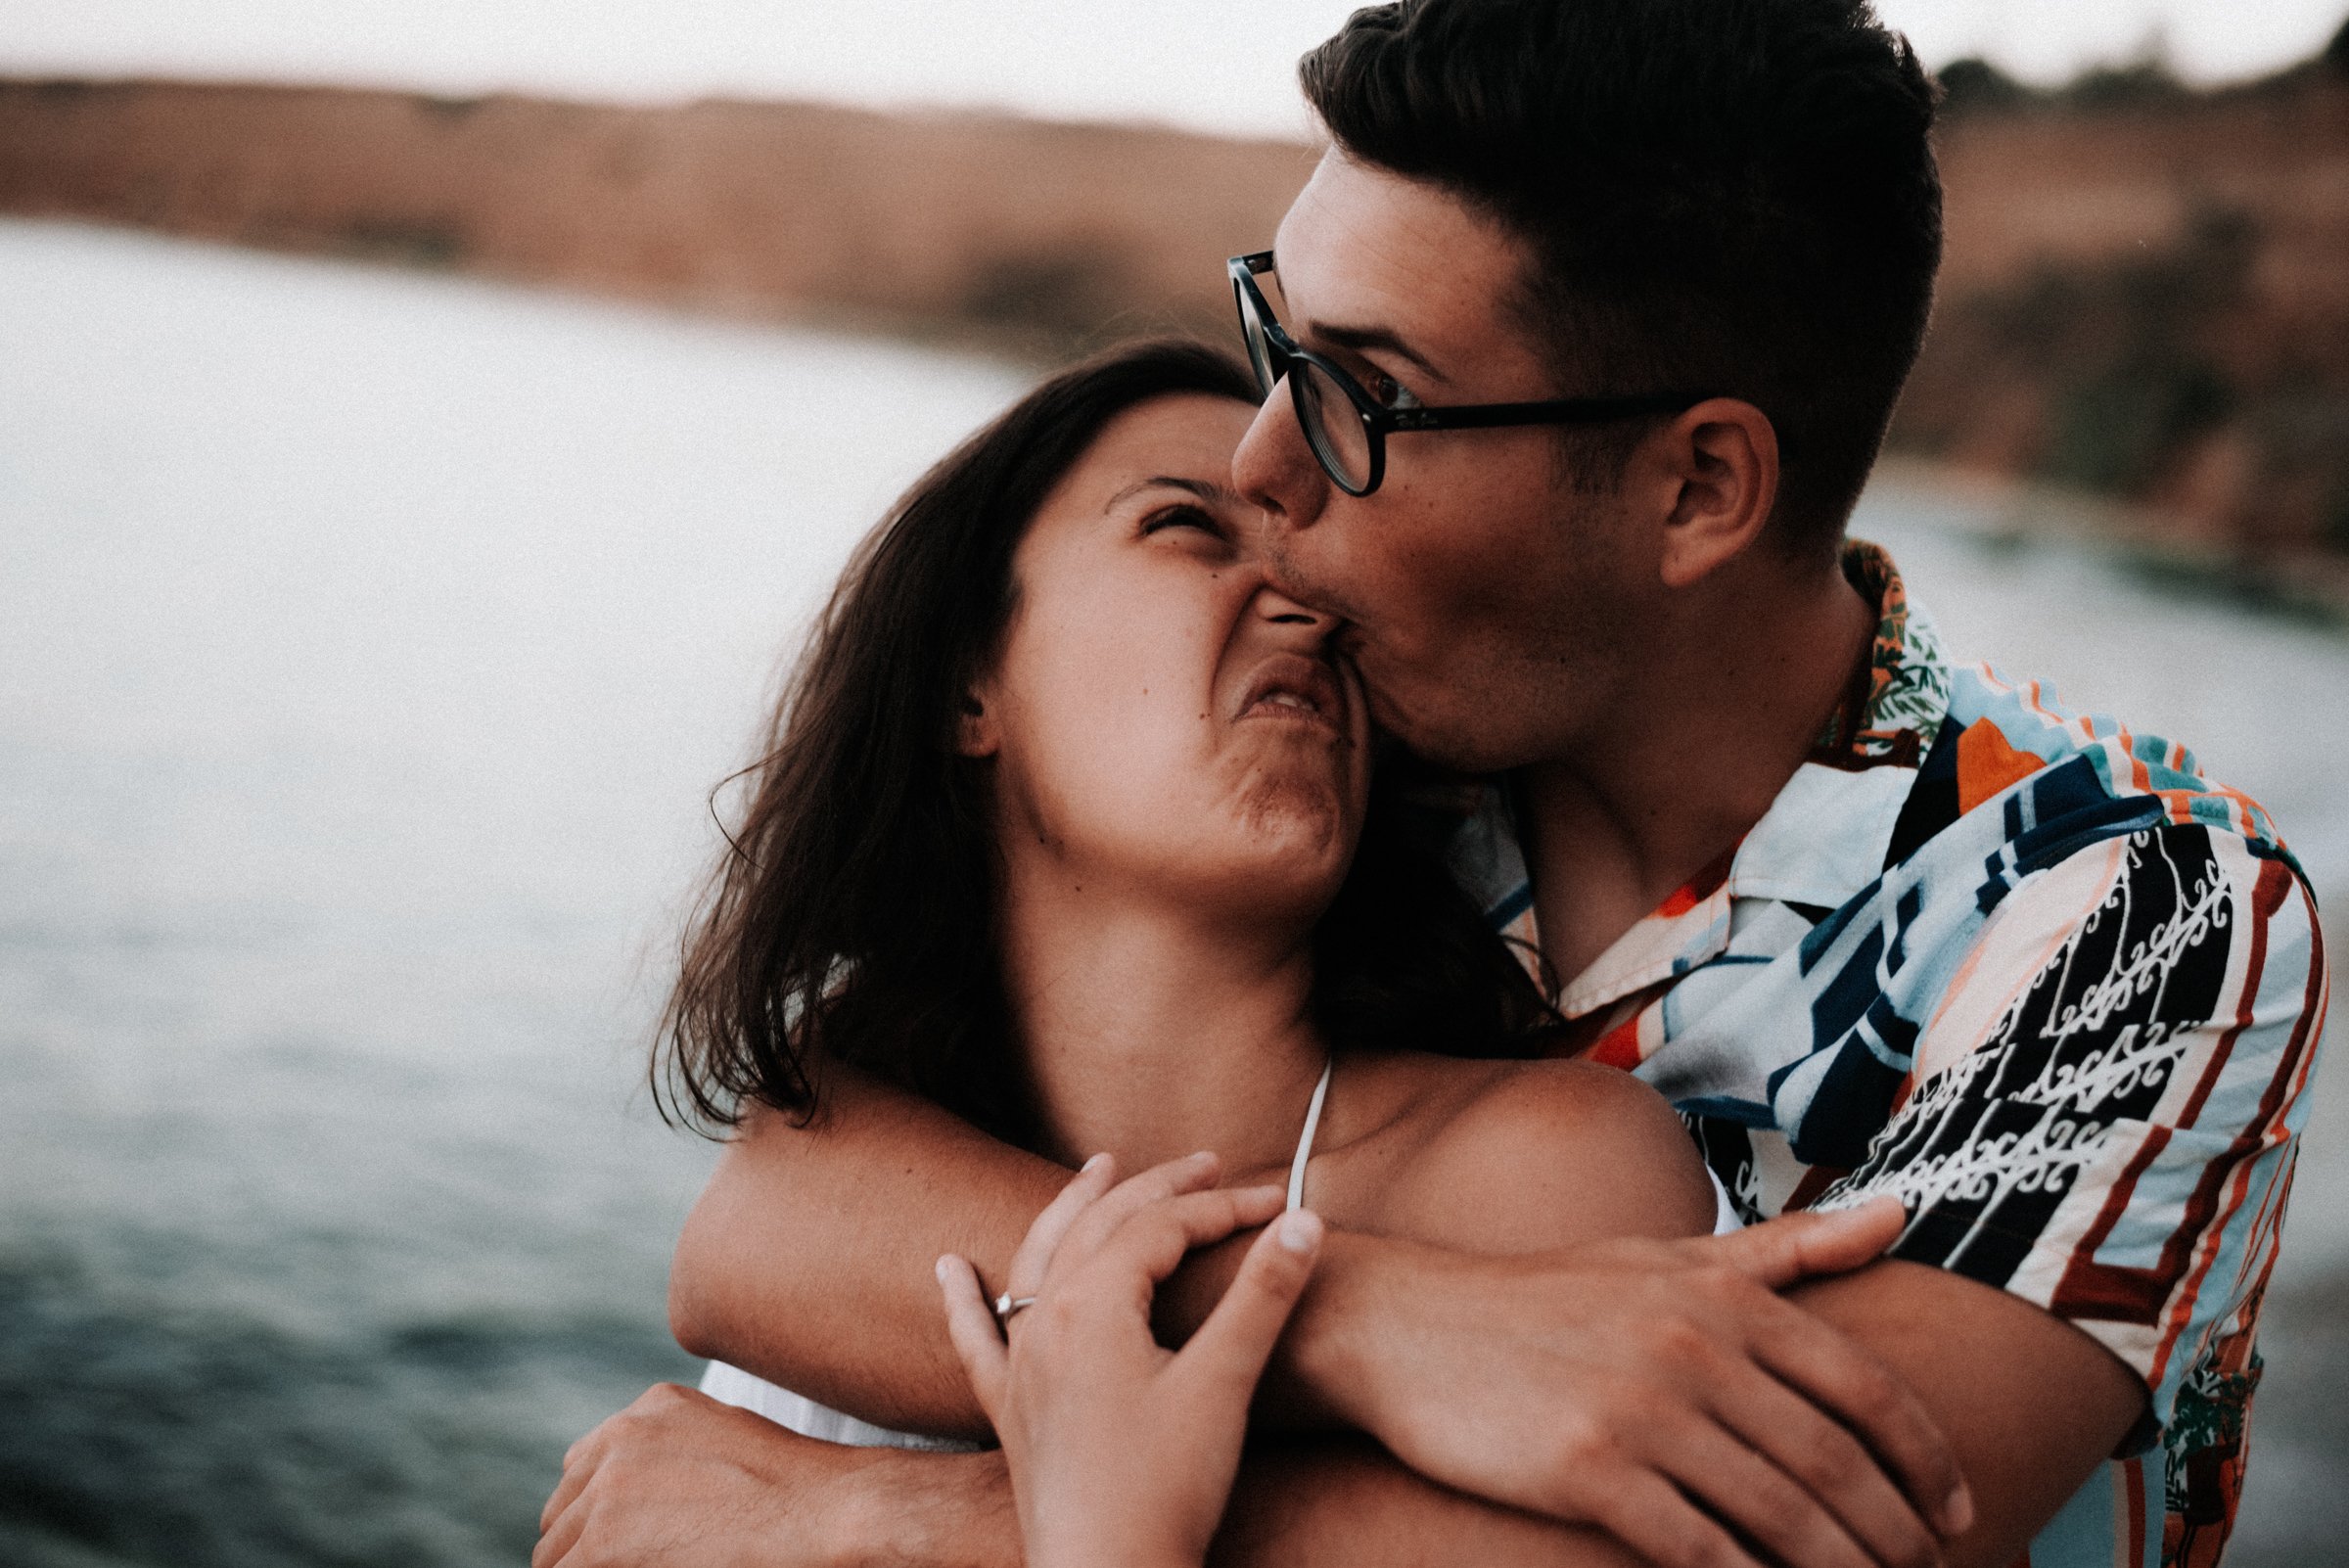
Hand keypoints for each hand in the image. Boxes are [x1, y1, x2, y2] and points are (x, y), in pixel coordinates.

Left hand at [535, 1382, 1015, 1567]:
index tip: (620, 1539)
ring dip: (586, 1566)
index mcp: (650, 1410)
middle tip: (627, 1563)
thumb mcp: (731, 1440)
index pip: (584, 1467)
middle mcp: (619, 1440)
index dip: (596, 1511)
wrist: (828, 1510)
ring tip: (644, 1567)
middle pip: (563, 1510)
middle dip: (584, 1543)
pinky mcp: (604, 1545)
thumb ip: (675, 1454)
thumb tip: (649, 1502)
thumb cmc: (800, 1489)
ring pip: (556, 1553)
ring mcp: (607, 1492)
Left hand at [937, 1152, 1323, 1567]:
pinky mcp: (1008, 1411)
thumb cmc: (1167, 1488)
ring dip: (1071, 1208)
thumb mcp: (1226, 1382)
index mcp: (1093, 1305)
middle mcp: (1044, 1322)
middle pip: (1102, 1226)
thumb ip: (1263, 1294)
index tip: (1280, 1206)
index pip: (1163, 1227)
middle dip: (1159, 1188)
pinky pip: (975, 1337)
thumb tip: (1305, 1219)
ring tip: (1097, 1170)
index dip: (1226, 1208)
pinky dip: (962, 1297)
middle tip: (1208, 1165)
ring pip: (1038, 1260)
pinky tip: (948, 1267)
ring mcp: (1019, 1365)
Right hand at [1334, 1198, 1972, 1567]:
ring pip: (1781, 1517)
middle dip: (1897, 1534)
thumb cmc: (1546, 1299)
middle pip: (1835, 1464)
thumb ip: (1788, 1250)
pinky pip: (1698, 1551)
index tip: (1959, 1510)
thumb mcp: (1666, 1259)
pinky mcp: (1588, 1471)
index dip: (1927, 1458)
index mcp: (1723, 1296)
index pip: (1865, 1388)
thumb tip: (1903, 1213)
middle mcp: (1693, 1347)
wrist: (1406, 1325)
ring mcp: (1641, 1410)